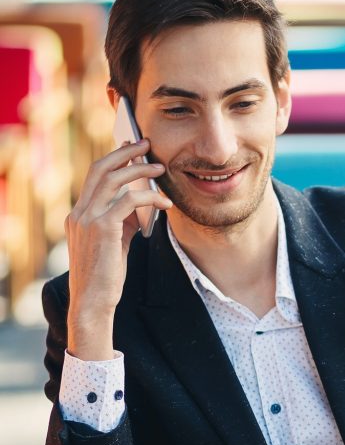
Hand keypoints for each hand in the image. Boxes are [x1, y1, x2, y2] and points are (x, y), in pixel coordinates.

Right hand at [65, 141, 171, 358]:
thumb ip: (121, 221)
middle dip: (125, 153)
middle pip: (101, 168)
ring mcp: (88, 219)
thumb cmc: (105, 276)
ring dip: (140, 170)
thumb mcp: (113, 243)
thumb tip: (140, 204)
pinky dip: (150, 197)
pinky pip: (129, 201)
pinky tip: (165, 203)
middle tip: (146, 144)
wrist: (93, 301)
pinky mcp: (103, 228)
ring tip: (160, 169)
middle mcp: (79, 212)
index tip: (131, 148)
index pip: (94, 175)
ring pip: (115, 180)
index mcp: (78, 214)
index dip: (114, 158)